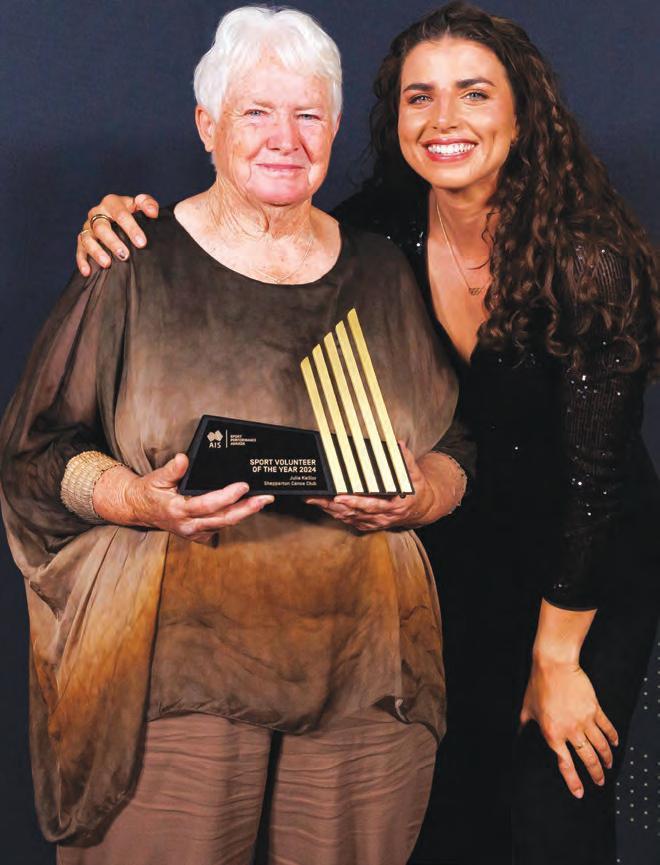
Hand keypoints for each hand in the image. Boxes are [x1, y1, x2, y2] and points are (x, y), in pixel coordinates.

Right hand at [77, 193, 159, 275]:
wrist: (121, 220)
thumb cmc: (133, 213)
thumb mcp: (141, 206)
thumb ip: (148, 204)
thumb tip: (152, 213)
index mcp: (112, 203)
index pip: (120, 214)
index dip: (131, 228)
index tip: (141, 243)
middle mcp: (97, 213)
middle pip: (101, 227)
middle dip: (113, 242)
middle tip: (124, 256)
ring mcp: (88, 226)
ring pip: (87, 238)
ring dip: (96, 252)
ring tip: (107, 264)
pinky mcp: (82, 239)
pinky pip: (80, 249)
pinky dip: (82, 260)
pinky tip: (87, 271)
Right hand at [94, 453, 272, 542]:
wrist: (139, 509)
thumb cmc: (150, 491)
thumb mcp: (157, 477)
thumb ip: (172, 469)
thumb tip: (184, 458)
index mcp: (178, 510)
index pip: (207, 504)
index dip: (227, 497)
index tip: (243, 486)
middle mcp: (187, 525)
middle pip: (222, 519)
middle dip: (246, 509)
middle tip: (264, 499)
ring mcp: (193, 532)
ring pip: (223, 524)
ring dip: (244, 513)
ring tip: (261, 501)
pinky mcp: (197, 534)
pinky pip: (219, 527)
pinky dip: (232, 518)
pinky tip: (245, 508)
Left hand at [305, 443, 439, 530]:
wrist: (421, 509)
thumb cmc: (416, 491)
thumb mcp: (415, 475)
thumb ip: (406, 460)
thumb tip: (398, 444)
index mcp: (394, 506)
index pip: (372, 505)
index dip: (355, 502)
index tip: (340, 496)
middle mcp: (383, 517)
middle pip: (354, 513)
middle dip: (334, 506)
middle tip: (316, 498)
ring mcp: (375, 523)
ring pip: (349, 518)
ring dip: (330, 510)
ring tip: (313, 500)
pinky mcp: (369, 525)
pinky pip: (350, 521)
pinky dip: (336, 514)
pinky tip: (324, 507)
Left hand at [520, 658, 618, 797]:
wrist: (554, 664)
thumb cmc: (538, 684)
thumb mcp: (526, 708)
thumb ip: (524, 725)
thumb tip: (518, 736)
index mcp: (552, 734)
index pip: (565, 764)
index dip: (574, 781)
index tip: (580, 792)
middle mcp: (570, 730)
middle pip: (588, 759)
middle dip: (596, 774)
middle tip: (600, 782)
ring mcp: (584, 720)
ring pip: (600, 747)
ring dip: (606, 759)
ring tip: (608, 766)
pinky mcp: (594, 709)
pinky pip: (607, 728)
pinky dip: (612, 738)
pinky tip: (614, 744)